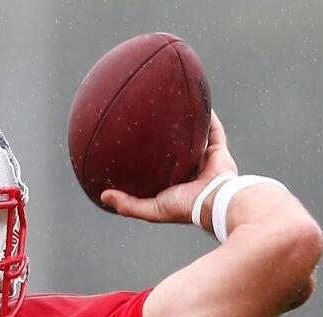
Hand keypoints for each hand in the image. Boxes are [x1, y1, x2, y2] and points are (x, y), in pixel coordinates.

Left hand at [100, 110, 238, 227]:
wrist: (216, 201)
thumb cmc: (185, 207)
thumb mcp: (152, 209)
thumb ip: (128, 204)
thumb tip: (103, 195)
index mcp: (175, 186)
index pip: (159, 172)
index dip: (147, 162)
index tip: (132, 149)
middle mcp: (190, 172)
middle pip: (176, 152)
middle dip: (165, 140)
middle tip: (149, 123)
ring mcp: (205, 161)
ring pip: (194, 138)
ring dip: (186, 125)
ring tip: (173, 108)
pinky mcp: (219, 151)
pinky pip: (214, 130)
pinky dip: (208, 116)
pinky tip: (198, 100)